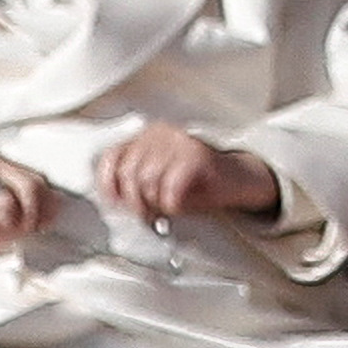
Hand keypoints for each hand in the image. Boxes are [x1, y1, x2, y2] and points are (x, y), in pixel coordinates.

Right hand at [0, 154, 59, 255]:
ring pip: (6, 203)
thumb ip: (17, 213)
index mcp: (3, 167)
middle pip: (30, 188)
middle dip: (26, 220)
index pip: (39, 181)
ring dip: (0, 230)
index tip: (39, 228)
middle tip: (12, 236)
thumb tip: (50, 218)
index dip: (45, 207)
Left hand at [96, 122, 278, 221]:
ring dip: (157, 204)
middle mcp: (161, 134)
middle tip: (150, 214)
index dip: (109, 186)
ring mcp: (180, 144)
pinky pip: (172, 191)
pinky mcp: (197, 158)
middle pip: (129, 174)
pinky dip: (175, 206)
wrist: (238, 178)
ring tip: (168, 208)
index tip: (117, 204)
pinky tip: (184, 204)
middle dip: (136, 202)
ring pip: (148, 183)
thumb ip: (136, 181)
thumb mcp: (160, 177)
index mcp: (147, 136)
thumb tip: (111, 202)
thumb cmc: (197, 182)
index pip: (111, 157)